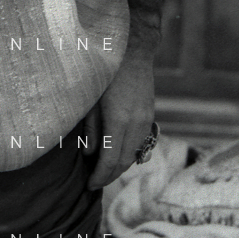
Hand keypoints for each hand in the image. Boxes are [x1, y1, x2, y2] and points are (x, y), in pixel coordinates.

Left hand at [82, 51, 154, 189]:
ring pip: (135, 154)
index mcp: (119, 120)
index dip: (99, 176)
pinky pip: (141, 143)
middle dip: (109, 176)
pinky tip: (117, 155)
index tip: (89, 185)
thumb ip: (91, 129)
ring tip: (104, 171)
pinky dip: (129, 154)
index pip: (110, 160)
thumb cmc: (104, 72)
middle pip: (124, 162)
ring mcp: (146, 120)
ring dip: (120, 167)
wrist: (132, 51)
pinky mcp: (149, 116)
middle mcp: (136, 124)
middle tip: (94, 182)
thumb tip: (89, 154)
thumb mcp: (90, 100)